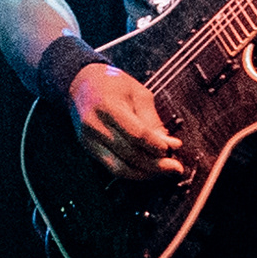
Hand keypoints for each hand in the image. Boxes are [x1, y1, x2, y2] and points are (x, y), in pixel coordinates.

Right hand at [68, 60, 186, 182]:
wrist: (81, 83)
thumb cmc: (113, 84)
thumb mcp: (137, 93)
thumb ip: (152, 119)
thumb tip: (169, 144)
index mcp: (108, 106)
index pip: (136, 134)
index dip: (156, 145)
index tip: (173, 147)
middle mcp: (95, 125)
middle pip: (129, 154)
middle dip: (156, 164)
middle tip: (175, 167)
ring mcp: (89, 139)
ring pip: (120, 167)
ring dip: (145, 173)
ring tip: (163, 171)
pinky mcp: (88, 148)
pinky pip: (112, 168)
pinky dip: (132, 172)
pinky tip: (147, 170)